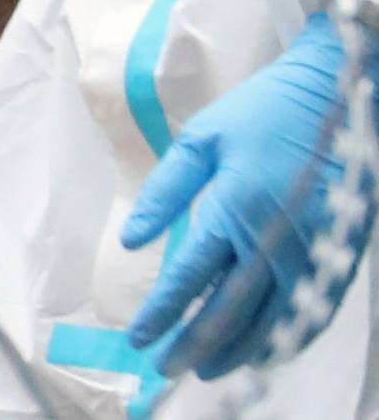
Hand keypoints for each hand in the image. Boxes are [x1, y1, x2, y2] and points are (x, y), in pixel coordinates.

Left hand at [123, 13, 377, 379]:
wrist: (333, 97)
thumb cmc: (260, 111)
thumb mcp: (202, 139)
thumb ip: (165, 192)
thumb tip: (132, 241)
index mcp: (236, 210)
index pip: (190, 278)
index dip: (163, 312)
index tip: (139, 338)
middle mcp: (275, 244)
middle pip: (228, 313)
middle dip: (193, 344)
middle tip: (165, 368)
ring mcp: (310, 257)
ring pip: (269, 324)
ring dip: (235, 352)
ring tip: (205, 370)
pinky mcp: (336, 261)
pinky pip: (308, 317)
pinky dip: (282, 341)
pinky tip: (262, 352)